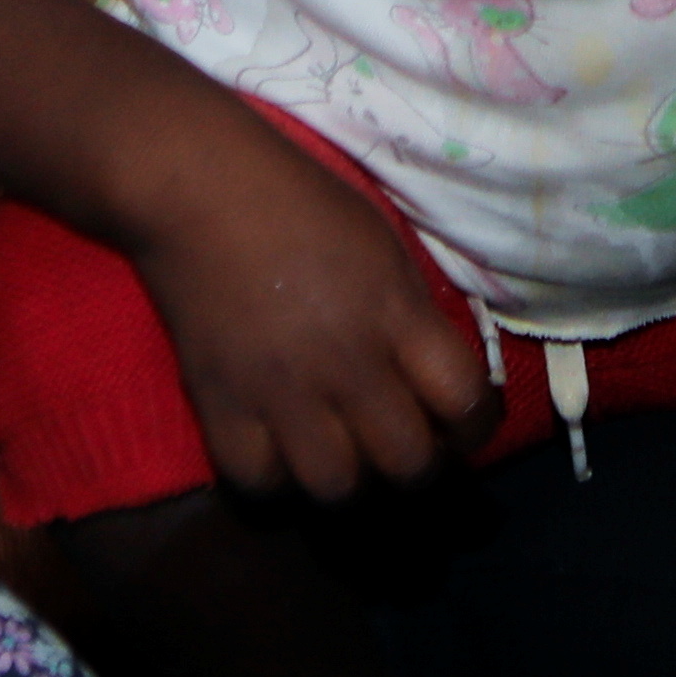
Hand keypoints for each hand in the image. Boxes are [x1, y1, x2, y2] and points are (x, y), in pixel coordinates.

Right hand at [139, 114, 497, 496]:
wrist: (198, 189)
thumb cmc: (301, 204)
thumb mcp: (384, 248)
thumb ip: (413, 319)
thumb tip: (438, 383)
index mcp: (394, 314)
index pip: (464, 402)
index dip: (477, 424)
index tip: (465, 422)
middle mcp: (344, 363)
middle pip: (407, 464)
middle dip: (419, 461)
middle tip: (404, 441)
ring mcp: (279, 392)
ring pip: (336, 487)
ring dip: (350, 477)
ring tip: (343, 450)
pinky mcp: (219, 406)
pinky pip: (259, 482)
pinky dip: (276, 476)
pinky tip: (281, 448)